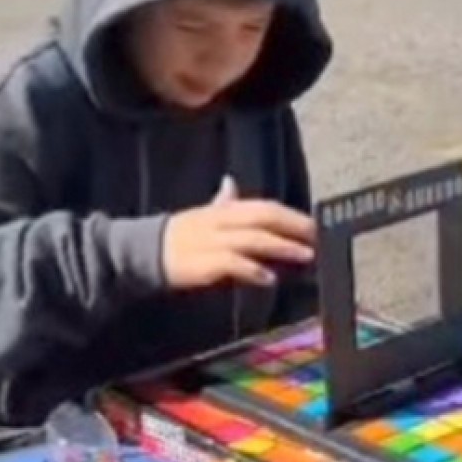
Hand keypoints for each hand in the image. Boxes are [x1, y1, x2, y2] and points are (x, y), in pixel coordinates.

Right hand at [160, 178, 315, 290]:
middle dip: (292, 226)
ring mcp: (212, 241)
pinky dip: (251, 269)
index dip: (290, 215)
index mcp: (223, 210)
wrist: (144, 252)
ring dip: (281, 246)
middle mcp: (220, 221)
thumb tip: (231, 184)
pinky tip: (268, 278)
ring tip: (304, 256)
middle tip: (317, 237)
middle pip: (263, 218)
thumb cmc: (178, 235)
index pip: (264, 207)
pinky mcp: (204, 263)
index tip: (314, 225)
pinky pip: (232, 263)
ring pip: (252, 238)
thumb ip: (221, 202)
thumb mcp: (201, 214)